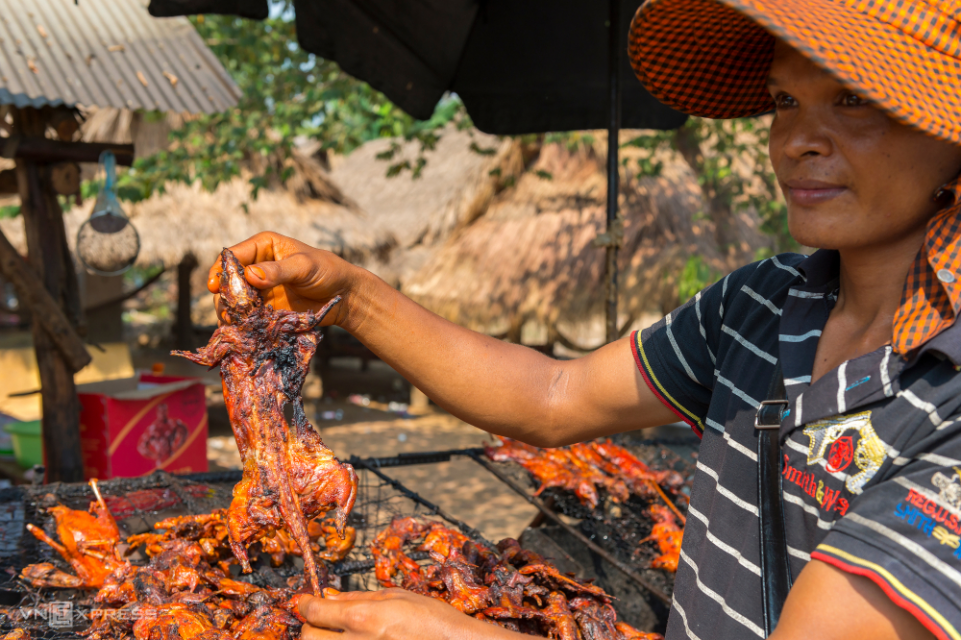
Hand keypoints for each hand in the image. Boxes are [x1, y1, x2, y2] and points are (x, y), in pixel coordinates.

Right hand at [206, 231, 363, 328]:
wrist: (343, 296)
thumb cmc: (327, 272)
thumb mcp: (304, 267)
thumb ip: (278, 271)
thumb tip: (250, 275)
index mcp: (263, 247)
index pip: (233, 256)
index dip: (221, 270)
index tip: (215, 287)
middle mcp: (257, 266)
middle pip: (229, 280)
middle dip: (224, 295)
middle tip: (227, 311)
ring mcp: (259, 289)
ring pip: (234, 300)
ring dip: (231, 312)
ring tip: (235, 322)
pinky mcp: (264, 308)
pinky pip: (246, 315)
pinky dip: (241, 323)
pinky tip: (242, 330)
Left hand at [298, 588, 520, 639]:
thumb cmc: (432, 620)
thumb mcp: (397, 597)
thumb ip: (358, 599)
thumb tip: (331, 597)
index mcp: (363, 619)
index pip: (315, 611)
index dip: (305, 603)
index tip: (304, 601)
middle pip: (308, 638)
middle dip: (310, 627)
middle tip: (321, 621)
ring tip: (342, 633)